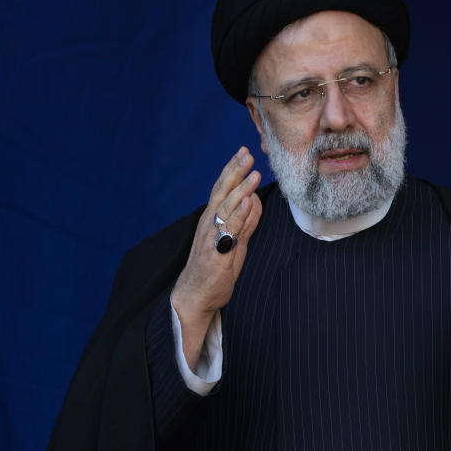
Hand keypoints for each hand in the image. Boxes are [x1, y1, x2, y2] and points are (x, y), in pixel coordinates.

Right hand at [171, 147, 262, 369]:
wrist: (195, 297)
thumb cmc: (214, 269)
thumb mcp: (235, 242)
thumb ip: (246, 223)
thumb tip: (255, 200)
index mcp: (212, 219)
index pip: (222, 189)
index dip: (232, 170)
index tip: (243, 152)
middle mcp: (209, 225)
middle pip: (222, 193)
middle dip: (235, 172)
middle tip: (247, 153)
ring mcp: (211, 239)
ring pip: (226, 208)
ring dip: (240, 189)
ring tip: (253, 173)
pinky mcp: (217, 254)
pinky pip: (230, 231)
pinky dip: (240, 215)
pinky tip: (248, 202)